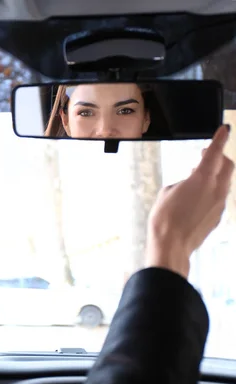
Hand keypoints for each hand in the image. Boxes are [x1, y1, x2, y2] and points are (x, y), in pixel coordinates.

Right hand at [145, 124, 233, 277]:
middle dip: (219, 157)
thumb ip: (182, 184)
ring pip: (224, 182)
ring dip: (214, 175)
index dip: (220, 139)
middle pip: (227, 166)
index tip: (224, 129)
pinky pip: (218, 198)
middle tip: (207, 154)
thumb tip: (189, 185)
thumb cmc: (164, 219)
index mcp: (202, 180)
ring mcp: (219, 205)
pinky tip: (196, 198)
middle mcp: (216, 190)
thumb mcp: (166, 193)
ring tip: (197, 178)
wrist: (172, 245)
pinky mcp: (217, 217)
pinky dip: (211, 192)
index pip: (215, 153)